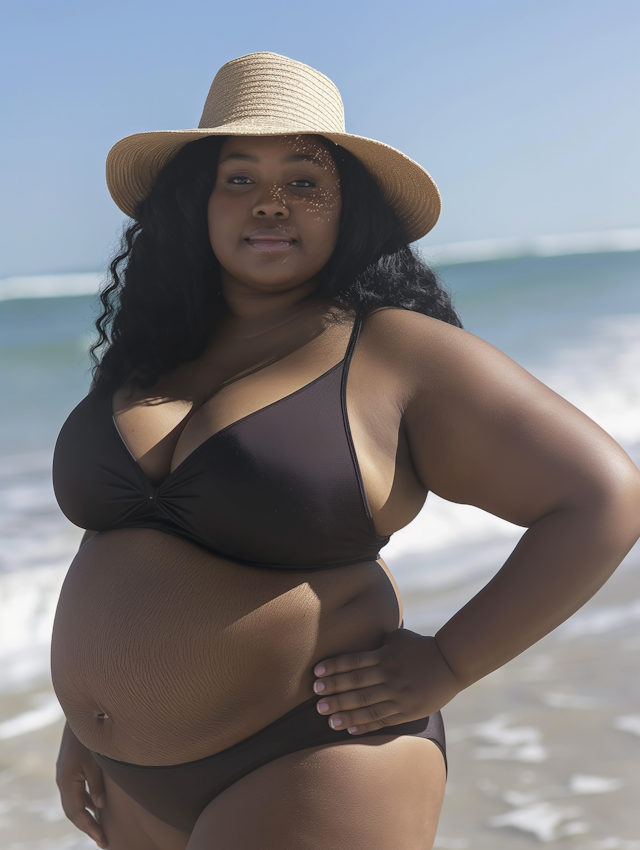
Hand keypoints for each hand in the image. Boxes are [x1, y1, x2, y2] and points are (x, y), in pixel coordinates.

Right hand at [56, 721, 106, 848]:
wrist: (79, 717)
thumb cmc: (88, 738)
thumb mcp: (96, 762)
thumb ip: (97, 785)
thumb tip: (100, 807)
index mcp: (67, 782)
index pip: (77, 813)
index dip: (90, 828)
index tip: (103, 840)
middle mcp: (63, 782)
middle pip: (73, 812)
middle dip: (88, 827)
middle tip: (103, 841)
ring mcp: (65, 776)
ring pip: (74, 803)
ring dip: (86, 816)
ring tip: (101, 829)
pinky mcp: (70, 771)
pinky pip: (76, 793)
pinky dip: (86, 803)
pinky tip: (97, 808)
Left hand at [313, 629, 459, 734]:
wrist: (451, 663)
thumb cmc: (421, 647)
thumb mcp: (399, 638)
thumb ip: (379, 643)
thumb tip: (360, 643)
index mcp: (386, 656)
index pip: (354, 662)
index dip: (334, 667)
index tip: (316, 673)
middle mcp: (390, 676)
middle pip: (357, 685)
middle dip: (334, 692)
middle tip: (315, 698)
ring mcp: (399, 695)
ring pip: (367, 705)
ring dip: (345, 712)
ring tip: (326, 718)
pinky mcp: (407, 711)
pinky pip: (382, 720)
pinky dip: (364, 724)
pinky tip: (349, 728)